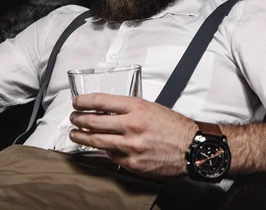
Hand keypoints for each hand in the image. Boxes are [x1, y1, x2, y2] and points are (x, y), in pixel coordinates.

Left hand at [69, 93, 197, 176]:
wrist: (192, 147)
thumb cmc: (173, 126)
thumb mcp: (150, 107)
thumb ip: (127, 108)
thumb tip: (104, 110)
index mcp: (136, 107)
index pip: (99, 101)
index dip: (82, 101)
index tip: (76, 102)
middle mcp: (131, 126)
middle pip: (93, 121)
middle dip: (77, 119)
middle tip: (73, 118)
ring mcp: (130, 146)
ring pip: (96, 141)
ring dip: (81, 137)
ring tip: (75, 134)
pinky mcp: (132, 163)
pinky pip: (111, 156)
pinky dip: (104, 150)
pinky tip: (100, 147)